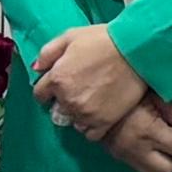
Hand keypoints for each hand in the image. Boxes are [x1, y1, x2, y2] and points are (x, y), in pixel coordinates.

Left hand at [32, 26, 151, 137]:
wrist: (135, 51)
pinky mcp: (103, 122)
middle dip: (64, 101)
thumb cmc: (103, 40)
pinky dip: (92, 126)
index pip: (40, 94)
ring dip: (78, 114)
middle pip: (56, 110)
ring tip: (92, 101)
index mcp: (57, 78)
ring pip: (73, 122)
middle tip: (80, 89)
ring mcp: (85, 113)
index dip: (48, 89)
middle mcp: (67, 99)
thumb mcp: (70, 36)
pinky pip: (90, 134)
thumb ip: (48, 53)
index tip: (59, 85)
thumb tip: (36, 69)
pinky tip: (99, 113)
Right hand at [96, 98, 171, 171]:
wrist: (92, 96)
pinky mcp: (117, 157)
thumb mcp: (155, 95)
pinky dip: (152, 161)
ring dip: (166, 163)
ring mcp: (125, 155)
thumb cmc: (128, 90)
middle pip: (168, 169)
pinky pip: (141, 168)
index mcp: (149, 131)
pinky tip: (153, 147)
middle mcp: (137, 148)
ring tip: (168, 146)